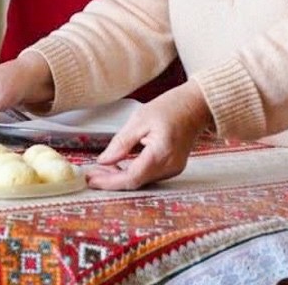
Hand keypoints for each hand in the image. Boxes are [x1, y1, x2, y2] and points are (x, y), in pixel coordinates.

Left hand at [87, 82, 211, 190]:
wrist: (196, 105)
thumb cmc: (171, 107)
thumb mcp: (140, 119)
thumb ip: (121, 142)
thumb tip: (103, 161)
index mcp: (162, 153)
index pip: (132, 177)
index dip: (109, 181)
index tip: (91, 179)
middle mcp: (170, 166)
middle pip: (135, 182)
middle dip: (111, 180)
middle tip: (91, 173)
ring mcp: (173, 169)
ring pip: (141, 181)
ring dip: (120, 177)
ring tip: (101, 168)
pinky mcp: (172, 168)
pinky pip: (148, 176)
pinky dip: (132, 172)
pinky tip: (118, 165)